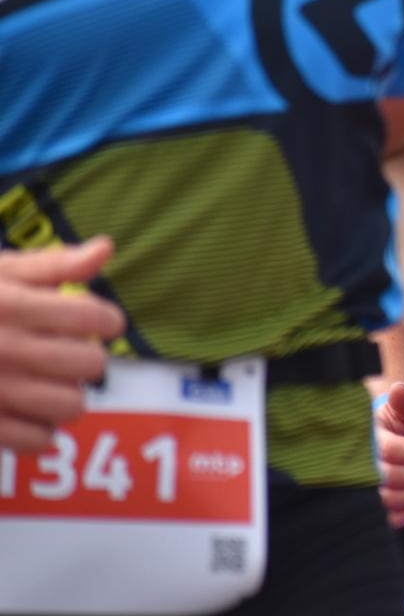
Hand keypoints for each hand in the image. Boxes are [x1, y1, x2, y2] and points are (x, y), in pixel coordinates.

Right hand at [0, 238, 125, 451]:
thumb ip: (53, 265)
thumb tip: (105, 249)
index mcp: (12, 306)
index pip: (93, 317)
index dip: (108, 320)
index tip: (101, 323)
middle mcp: (5, 349)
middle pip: (91, 364)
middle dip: (86, 357)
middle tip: (66, 353)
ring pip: (71, 406)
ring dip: (67, 396)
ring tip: (47, 384)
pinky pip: (37, 440)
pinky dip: (40, 430)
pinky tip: (25, 411)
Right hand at [375, 382, 403, 527]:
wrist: (396, 439)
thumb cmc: (401, 424)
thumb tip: (399, 390)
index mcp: (364, 438)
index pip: (391, 451)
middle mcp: (357, 465)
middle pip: (391, 479)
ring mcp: (362, 488)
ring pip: (390, 500)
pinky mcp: (372, 507)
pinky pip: (387, 519)